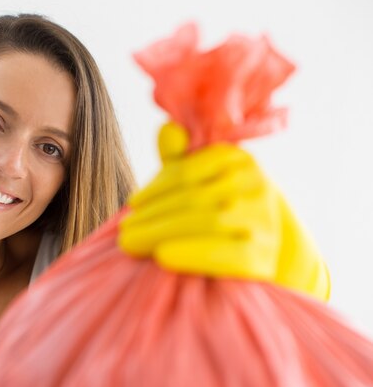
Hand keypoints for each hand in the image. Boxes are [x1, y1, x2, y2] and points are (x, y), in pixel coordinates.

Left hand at [118, 122, 329, 300]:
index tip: (132, 204)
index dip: (157, 188)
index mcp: (238, 160)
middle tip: (123, 230)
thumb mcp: (197, 179)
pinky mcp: (263, 256)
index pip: (190, 172)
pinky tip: (162, 256)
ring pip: (211, 221)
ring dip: (163, 232)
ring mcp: (264, 221)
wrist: (256, 243)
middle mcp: (257, 186)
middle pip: (197, 197)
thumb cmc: (214, 206)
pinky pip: (230, 255)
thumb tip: (168, 130)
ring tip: (130, 243)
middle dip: (154, 214)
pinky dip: (195, 253)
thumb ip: (179, 159)